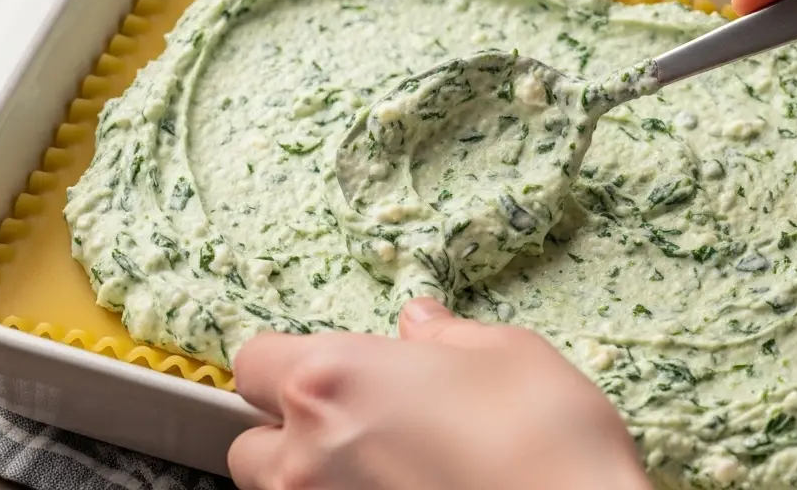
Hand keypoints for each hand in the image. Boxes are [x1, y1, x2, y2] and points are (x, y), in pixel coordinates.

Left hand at [227, 300, 648, 489]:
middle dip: (289, 431)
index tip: (324, 363)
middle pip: (250, 445)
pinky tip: (408, 489)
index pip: (252, 362)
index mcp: (334, 379)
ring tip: (381, 465)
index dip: (285, 360)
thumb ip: (445, 336)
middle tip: (356, 420)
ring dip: (312, 476)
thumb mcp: (505, 352)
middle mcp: (309, 455)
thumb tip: (419, 324)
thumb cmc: (545, 434)